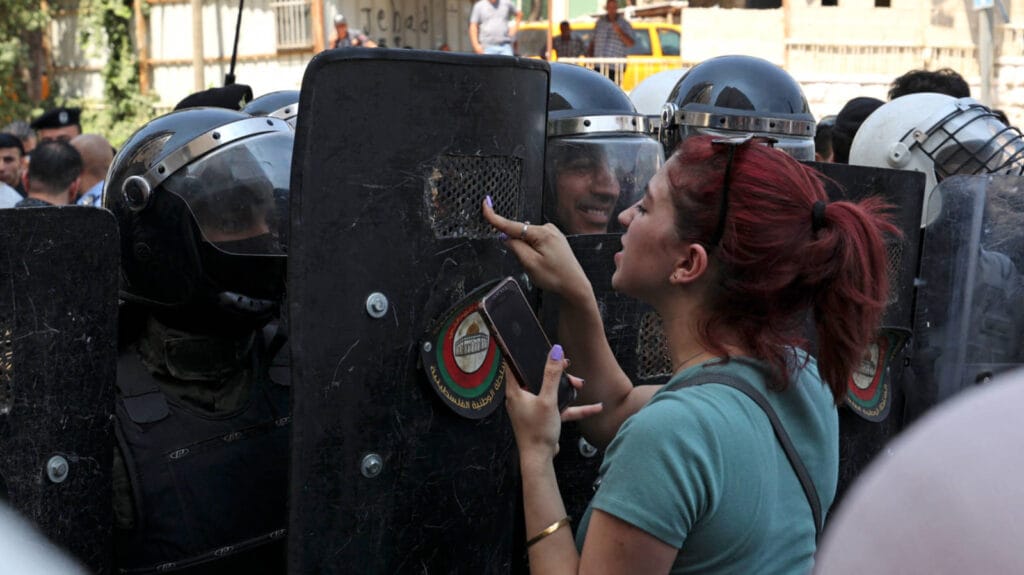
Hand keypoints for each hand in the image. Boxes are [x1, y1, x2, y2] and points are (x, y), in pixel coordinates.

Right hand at [482, 197, 591, 301]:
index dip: (495, 217)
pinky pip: (536, 241)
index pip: (512, 225)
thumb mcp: (530, 264)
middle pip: (521, 233)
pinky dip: (534, 250)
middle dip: (518, 247)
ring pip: (528, 239)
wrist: (575, 285)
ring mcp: (553, 233)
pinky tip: (543, 262)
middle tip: (531, 265)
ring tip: (541, 266)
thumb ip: (516, 248)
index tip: (485, 205)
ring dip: (527, 251)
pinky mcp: (555, 238)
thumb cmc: (556, 277)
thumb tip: (506, 237)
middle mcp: (548, 229)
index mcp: (542, 233)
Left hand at [505, 345, 602, 463]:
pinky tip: (595, 407)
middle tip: (567, 365)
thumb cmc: (537, 430)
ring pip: (550, 391)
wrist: (540, 458)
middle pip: (537, 376)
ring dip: (566, 388)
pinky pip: (559, 407)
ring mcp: (532, 408)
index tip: (531, 344)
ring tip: (581, 385)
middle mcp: (521, 397)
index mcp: (516, 390)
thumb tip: (555, 351)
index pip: (514, 364)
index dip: (522, 353)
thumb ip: (552, 375)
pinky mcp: (543, 417)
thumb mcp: (548, 399)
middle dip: (555, 372)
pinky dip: (573, 407)